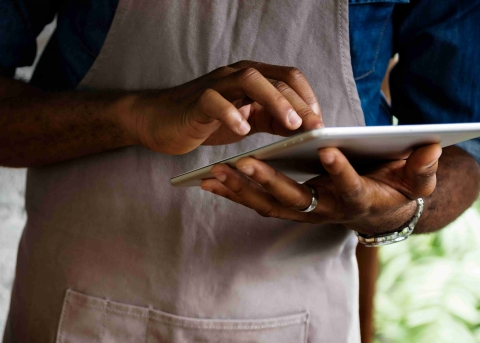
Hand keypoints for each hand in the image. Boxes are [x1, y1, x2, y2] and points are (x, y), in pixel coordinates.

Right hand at [122, 61, 324, 154]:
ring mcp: (216, 85)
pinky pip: (215, 101)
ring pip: (250, 80)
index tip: (320, 121)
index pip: (287, 77)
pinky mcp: (196, 101)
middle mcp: (235, 75)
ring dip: (274, 101)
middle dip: (298, 101)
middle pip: (274, 77)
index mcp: (251, 78)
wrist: (159, 121)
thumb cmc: (204, 121)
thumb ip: (271, 120)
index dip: (307, 96)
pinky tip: (243, 130)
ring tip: (289, 125)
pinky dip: (232, 114)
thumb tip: (306, 126)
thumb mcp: (245, 120)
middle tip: (313, 125)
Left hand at [200, 144, 442, 233]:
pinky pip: (256, 204)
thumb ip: (422, 167)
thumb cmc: (399, 188)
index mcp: (359, 200)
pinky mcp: (289, 210)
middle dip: (268, 181)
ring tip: (214, 172)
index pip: (350, 186)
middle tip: (245, 162)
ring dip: (240, 190)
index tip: (329, 149)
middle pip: (295, 199)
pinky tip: (209, 181)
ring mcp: (305, 213)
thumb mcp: (417, 179)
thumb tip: (432, 147)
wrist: (381, 213)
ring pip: (268, 204)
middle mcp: (327, 211)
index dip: (341, 171)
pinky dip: (233, 194)